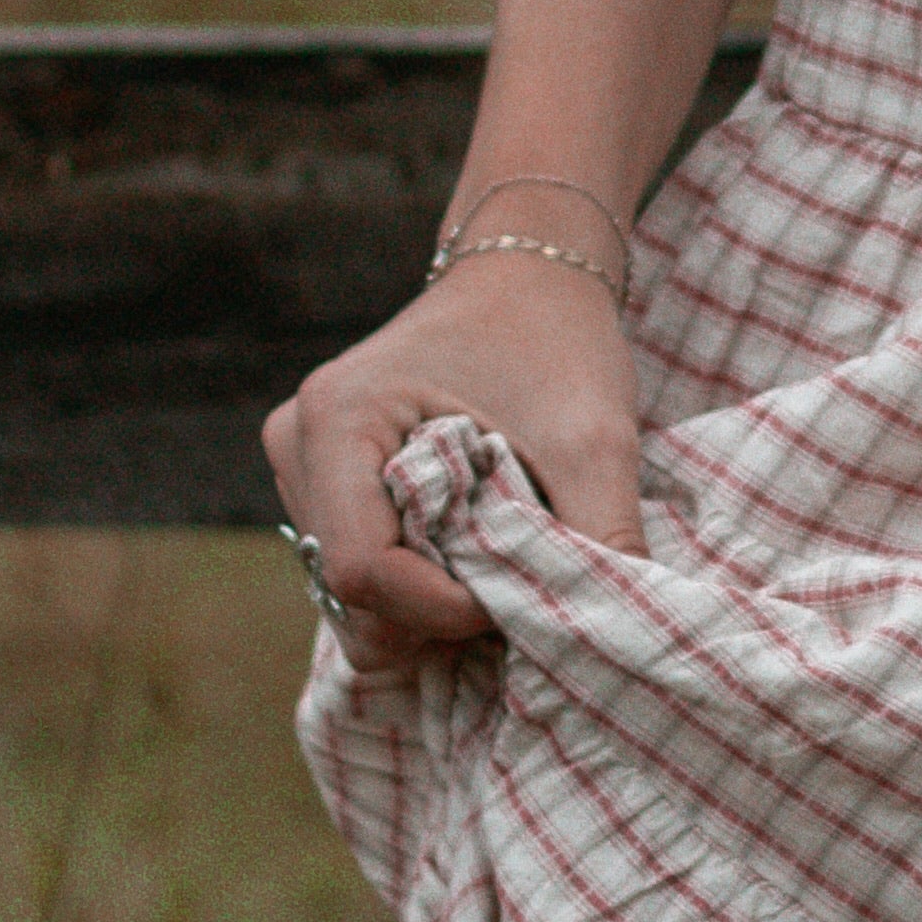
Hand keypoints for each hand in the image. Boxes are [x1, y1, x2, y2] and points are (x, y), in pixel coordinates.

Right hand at [262, 252, 646, 686]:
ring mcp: (301, 467)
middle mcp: (298, 443)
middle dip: (437, 614)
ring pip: (352, 595)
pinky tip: (476, 552)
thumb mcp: (596, 441)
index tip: (518, 595)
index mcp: (340, 417)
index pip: (364, 569)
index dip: (443, 609)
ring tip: (502, 557)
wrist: (529, 277)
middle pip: (350, 593)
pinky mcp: (325, 485)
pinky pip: (360, 572)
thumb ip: (602, 540)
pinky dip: (419, 583)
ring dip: (429, 603)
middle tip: (519, 583)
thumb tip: (623, 644)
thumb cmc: (557, 341)